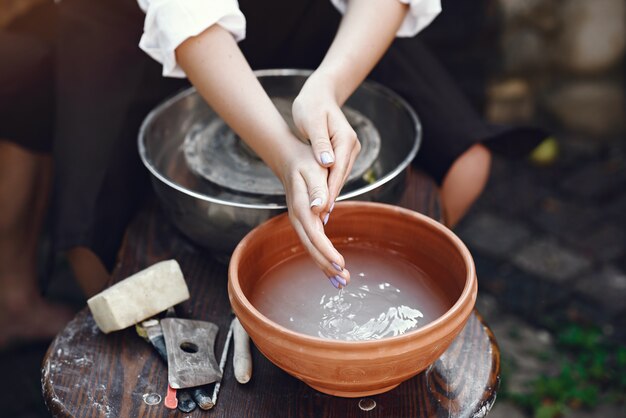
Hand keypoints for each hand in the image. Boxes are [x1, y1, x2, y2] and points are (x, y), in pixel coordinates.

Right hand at [277, 137, 350, 288]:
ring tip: (341, 283)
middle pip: (311, 247)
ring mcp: (300, 221)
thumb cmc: (306, 161)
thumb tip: (320, 209)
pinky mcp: (304, 222)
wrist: (291, 158)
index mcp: (301, 208)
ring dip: (325, 266)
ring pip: (311, 249)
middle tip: (344, 281)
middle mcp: (298, 218)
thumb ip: (318, 190)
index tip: (340, 264)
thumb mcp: (314, 170)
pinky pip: (312, 243)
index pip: (314, 235)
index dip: (326, 251)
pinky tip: (332, 268)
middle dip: (327, 266)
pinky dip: (322, 258)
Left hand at [292, 71, 360, 222]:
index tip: (320, 208)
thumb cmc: (311, 105)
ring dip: (329, 197)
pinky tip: (320, 202)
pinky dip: (328, 188)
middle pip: (339, 178)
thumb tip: (326, 163)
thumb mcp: (311, 121)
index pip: (337, 171)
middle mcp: (351, 147)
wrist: (320, 94)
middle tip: (319, 222)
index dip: (329, 191)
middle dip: (329, 199)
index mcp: (345, 139)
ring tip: (318, 218)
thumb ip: (319, 142)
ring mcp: (349, 152)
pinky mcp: (343, 155)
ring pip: (338, 179)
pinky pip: (335, 175)